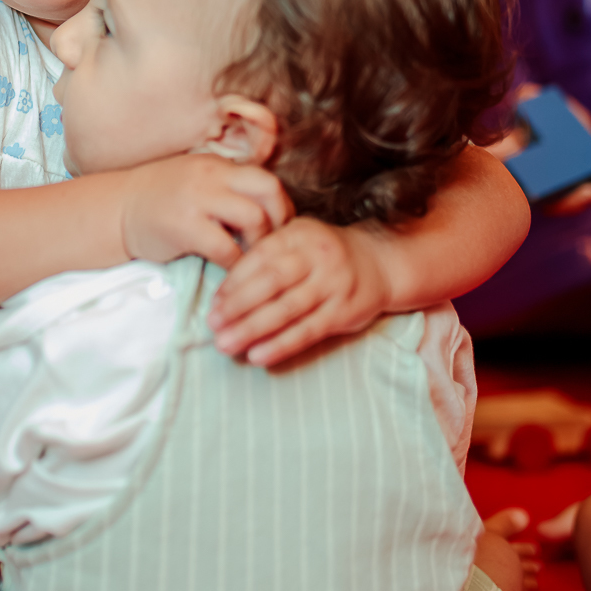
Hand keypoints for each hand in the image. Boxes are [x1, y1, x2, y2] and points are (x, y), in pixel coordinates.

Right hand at [120, 154, 292, 268]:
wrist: (116, 210)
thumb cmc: (160, 201)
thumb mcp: (196, 181)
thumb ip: (227, 188)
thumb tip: (267, 210)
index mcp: (217, 165)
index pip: (266, 178)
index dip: (280, 206)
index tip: (278, 228)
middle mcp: (211, 175)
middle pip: (269, 189)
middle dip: (280, 219)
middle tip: (274, 243)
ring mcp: (197, 199)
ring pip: (253, 217)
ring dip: (260, 243)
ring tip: (252, 258)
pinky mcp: (185, 226)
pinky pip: (226, 248)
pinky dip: (234, 263)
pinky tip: (229, 269)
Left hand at [208, 216, 390, 365]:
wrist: (378, 263)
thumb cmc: (323, 254)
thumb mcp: (297, 240)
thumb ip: (266, 255)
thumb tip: (223, 291)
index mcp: (298, 234)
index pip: (260, 258)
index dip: (233, 282)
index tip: (213, 303)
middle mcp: (317, 256)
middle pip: (271, 283)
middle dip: (238, 306)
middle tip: (212, 325)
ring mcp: (333, 283)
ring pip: (287, 310)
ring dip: (253, 329)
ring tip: (226, 345)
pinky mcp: (344, 311)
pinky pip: (308, 331)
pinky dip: (281, 345)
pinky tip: (258, 356)